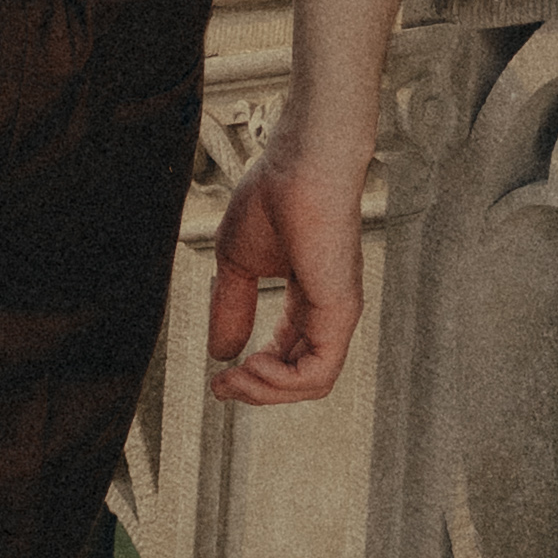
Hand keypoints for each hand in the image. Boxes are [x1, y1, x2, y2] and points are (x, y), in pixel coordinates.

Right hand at [203, 142, 365, 409]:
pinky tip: (253, 367)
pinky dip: (282, 382)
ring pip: (310, 383)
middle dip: (256, 390)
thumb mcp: (237, 264)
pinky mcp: (340, 312)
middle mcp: (326, 310)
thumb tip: (220, 352)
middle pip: (298, 376)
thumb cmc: (273, 196)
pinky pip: (318, 373)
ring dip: (266, 391)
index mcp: (306, 297)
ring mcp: (337, 313)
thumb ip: (231, 309)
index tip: (218, 378)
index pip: (286, 354)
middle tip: (222, 387)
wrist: (298, 165)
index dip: (251, 374)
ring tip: (235, 379)